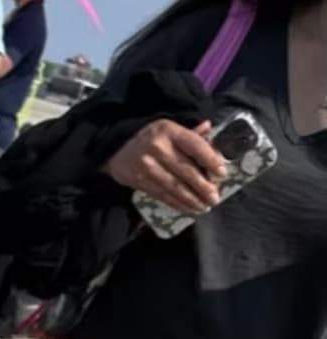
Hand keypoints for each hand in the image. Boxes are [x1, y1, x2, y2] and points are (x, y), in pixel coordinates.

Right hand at [103, 119, 225, 213]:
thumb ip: (190, 133)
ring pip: (174, 187)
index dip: (210, 160)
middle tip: (215, 198)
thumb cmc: (151, 138)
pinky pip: (162, 195)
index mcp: (169, 131)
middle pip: (186, 171)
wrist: (117, 149)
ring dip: (192, 200)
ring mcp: (147, 166)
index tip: (221, 173)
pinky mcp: (139, 181)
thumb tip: (211, 129)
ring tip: (204, 207)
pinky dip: (177, 204)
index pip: (194, 146)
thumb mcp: (169, 129)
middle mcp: (158, 148)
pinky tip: (189, 209)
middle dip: (203, 187)